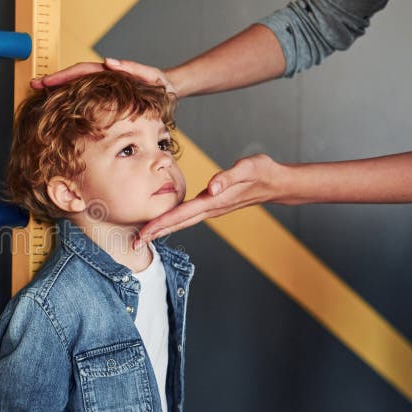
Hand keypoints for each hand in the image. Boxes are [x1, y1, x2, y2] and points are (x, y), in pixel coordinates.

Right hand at [31, 58, 177, 94]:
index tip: (45, 81)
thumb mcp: (151, 76)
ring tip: (40, 94)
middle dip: (53, 80)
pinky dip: (70, 97)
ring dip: (59, 89)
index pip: (81, 71)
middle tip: (33, 85)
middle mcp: (104, 77)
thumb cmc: (162, 85)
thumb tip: (108, 61)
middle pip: (73, 76)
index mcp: (110, 72)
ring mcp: (103, 87)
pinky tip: (59, 104)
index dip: (62, 76)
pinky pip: (84, 95)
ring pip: (76, 86)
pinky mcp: (106, 96)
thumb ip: (132, 68)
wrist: (170, 90)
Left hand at [137, 154, 283, 242]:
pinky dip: (173, 222)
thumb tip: (211, 186)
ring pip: (182, 222)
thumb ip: (229, 177)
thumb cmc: (263, 172)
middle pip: (177, 223)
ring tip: (143, 237)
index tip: (144, 233)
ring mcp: (211, 209)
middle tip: (134, 243)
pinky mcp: (213, 205)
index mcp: (214, 201)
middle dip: (155, 233)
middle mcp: (210, 208)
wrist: (277, 182)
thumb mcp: (248, 168)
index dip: (161, 223)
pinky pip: (188, 217)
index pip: (181, 214)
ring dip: (162, 230)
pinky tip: (164, 224)